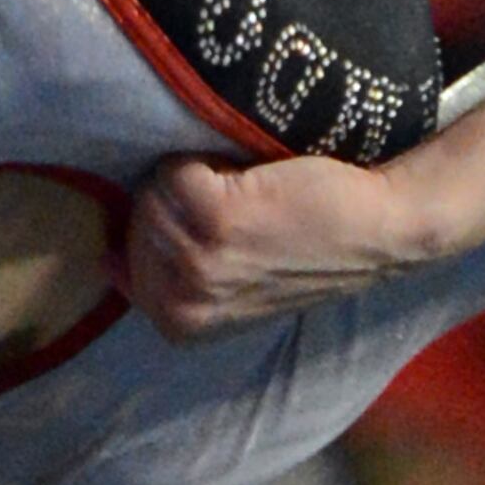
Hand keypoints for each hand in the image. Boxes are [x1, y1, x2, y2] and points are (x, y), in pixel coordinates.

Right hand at [129, 150, 412, 335]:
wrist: (378, 231)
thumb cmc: (310, 250)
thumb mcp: (233, 287)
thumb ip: (168, 280)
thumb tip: (105, 260)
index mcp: (179, 325)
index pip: (123, 253)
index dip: (168, 225)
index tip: (217, 230)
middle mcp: (181, 302)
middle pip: (135, 216)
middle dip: (178, 200)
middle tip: (240, 208)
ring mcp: (195, 261)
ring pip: (152, 189)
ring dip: (195, 178)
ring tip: (247, 196)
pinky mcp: (214, 216)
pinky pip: (174, 169)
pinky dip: (208, 160)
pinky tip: (251, 180)